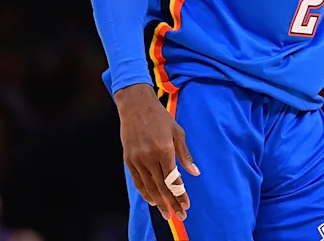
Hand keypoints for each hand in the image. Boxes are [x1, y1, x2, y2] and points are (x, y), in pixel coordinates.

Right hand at [115, 84, 199, 221]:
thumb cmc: (160, 118)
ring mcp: (137, 159)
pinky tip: (152, 200)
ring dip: (159, 202)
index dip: (180, 194)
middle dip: (172, 203)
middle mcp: (149, 157)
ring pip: (149, 187)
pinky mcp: (129, 160)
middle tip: (180, 216)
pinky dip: (145, 192)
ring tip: (167, 214)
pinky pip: (137, 181)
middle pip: (161, 187)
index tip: (187, 206)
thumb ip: (185, 154)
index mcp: (164, 150)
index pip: (173, 179)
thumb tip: (195, 173)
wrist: (136, 106)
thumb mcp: (178, 132)